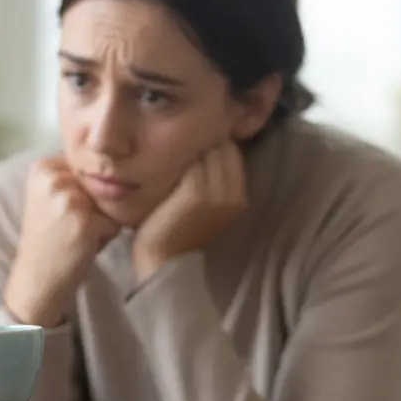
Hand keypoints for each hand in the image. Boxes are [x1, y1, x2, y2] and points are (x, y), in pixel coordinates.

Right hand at [4, 156, 119, 326]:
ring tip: (78, 235)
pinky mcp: (84, 220)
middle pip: (99, 184)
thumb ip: (72, 177)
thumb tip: (116, 162)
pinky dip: (106, 236)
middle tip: (70, 226)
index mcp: (42, 168)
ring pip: (109, 202)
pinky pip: (114, 222)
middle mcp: (53, 178)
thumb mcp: (50, 198)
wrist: (37, 278)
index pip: (86, 168)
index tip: (64, 212)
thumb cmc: (50, 238)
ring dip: (102, 220)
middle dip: (94, 206)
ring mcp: (68, 199)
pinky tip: (84, 245)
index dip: (84, 191)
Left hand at [132, 141, 246, 280]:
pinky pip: (191, 159)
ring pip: (207, 149)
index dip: (213, 141)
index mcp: (239, 197)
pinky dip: (175, 155)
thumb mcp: (202, 206)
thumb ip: (209, 180)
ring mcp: (216, 192)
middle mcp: (233, 193)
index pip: (232, 152)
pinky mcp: (196, 191)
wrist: (162, 262)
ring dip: (187, 144)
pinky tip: (160, 158)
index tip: (191, 139)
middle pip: (222, 147)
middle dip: (202, 139)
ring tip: (169, 146)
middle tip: (178, 138)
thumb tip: (201, 148)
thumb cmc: (174, 233)